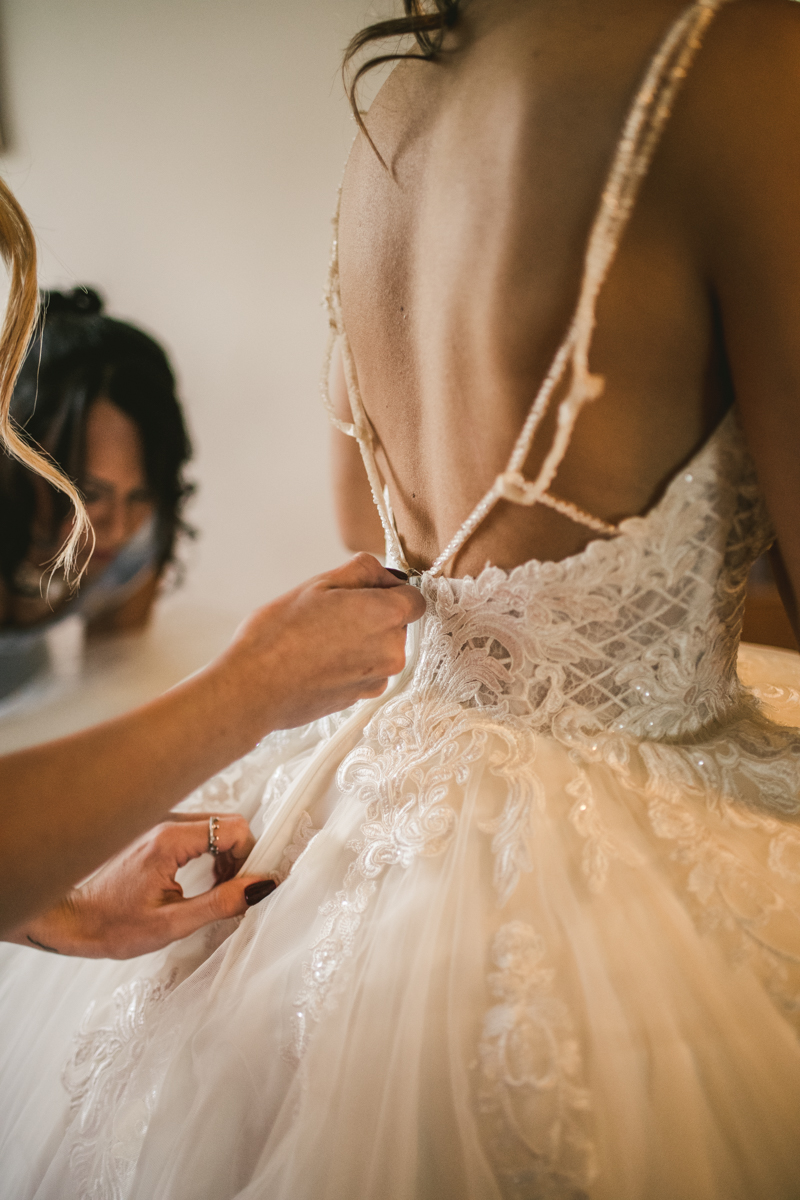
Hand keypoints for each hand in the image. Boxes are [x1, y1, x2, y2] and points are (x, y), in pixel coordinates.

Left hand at [7, 816, 273, 958]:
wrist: (72, 918)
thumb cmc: (112, 925)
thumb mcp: (171, 923)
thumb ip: (220, 903)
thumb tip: (260, 887)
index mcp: (169, 840)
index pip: (233, 828)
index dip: (248, 856)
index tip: (242, 886)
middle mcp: (165, 821)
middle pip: (227, 823)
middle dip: (239, 855)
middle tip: (230, 890)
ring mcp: (159, 822)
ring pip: (214, 826)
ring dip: (224, 855)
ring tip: (215, 888)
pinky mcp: (156, 830)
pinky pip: (197, 831)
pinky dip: (209, 852)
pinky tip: (200, 879)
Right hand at [209, 553, 425, 736]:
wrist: (254, 687)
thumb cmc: (280, 634)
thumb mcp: (320, 583)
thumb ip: (363, 571)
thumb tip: (386, 575)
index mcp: (386, 616)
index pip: (414, 598)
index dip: (391, 590)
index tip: (366, 590)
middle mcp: (391, 650)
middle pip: (397, 624)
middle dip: (372, 615)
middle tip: (331, 612)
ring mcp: (377, 679)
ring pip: (381, 649)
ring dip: (361, 640)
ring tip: (320, 638)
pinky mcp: (361, 698)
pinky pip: (367, 671)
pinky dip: (351, 663)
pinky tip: (319, 660)